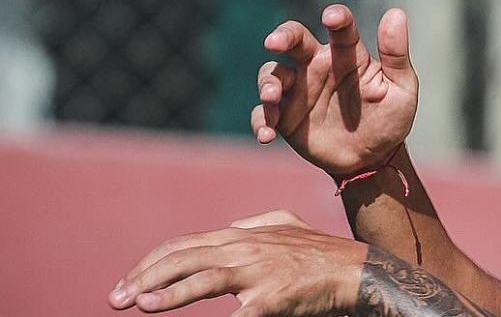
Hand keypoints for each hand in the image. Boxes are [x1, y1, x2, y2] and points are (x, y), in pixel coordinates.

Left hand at [108, 212, 365, 316]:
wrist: (355, 270)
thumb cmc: (320, 253)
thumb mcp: (286, 225)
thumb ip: (256, 223)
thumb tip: (230, 227)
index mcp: (242, 235)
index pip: (183, 245)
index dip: (150, 263)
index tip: (126, 283)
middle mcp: (244, 248)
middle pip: (183, 258)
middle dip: (144, 277)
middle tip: (115, 299)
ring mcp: (258, 272)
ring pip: (203, 278)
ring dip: (167, 292)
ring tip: (139, 303)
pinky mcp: (271, 298)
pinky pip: (236, 314)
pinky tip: (183, 314)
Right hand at [253, 5, 417, 175]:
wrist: (373, 159)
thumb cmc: (389, 118)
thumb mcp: (401, 87)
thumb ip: (396, 53)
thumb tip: (395, 13)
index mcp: (347, 55)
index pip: (341, 28)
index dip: (337, 18)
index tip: (332, 17)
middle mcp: (317, 67)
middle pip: (294, 40)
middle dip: (282, 36)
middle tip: (273, 42)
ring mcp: (298, 91)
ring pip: (271, 74)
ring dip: (267, 83)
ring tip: (272, 96)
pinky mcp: (285, 117)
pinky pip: (263, 114)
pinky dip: (260, 121)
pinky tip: (268, 135)